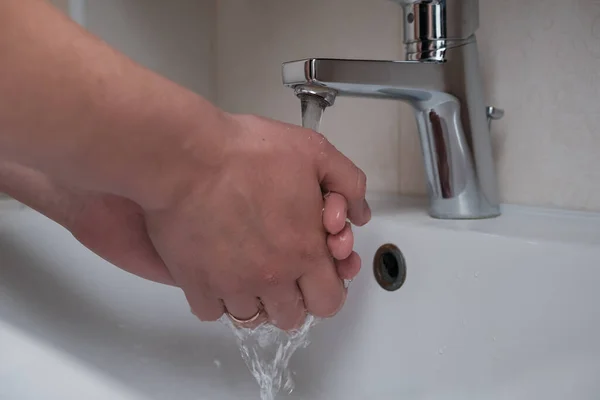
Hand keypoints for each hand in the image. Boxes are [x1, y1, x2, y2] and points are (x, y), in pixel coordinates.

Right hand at [144, 114, 369, 329]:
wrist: (187, 157)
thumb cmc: (248, 152)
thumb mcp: (314, 152)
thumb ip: (348, 183)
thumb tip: (360, 215)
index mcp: (305, 251)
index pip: (330, 302)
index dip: (327, 289)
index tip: (315, 273)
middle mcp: (271, 277)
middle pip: (290, 318)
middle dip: (293, 298)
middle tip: (281, 271)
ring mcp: (231, 285)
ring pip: (251, 319)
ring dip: (255, 300)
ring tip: (247, 269)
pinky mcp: (195, 284)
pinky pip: (212, 313)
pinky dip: (218, 300)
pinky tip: (218, 274)